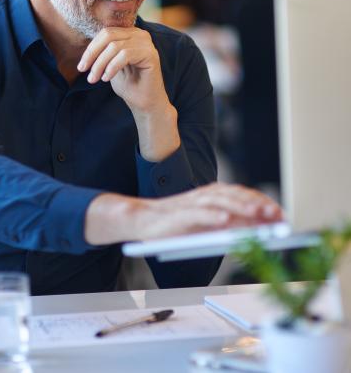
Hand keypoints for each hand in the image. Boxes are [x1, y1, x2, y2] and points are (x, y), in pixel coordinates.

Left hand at [77, 27, 179, 160]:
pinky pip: (125, 55)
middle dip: (92, 54)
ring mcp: (146, 43)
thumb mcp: (109, 65)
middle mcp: (139, 35)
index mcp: (130, 34)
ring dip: (100, 64)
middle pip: (108, 36)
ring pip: (114, 46)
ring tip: (94, 79)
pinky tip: (106, 78)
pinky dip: (112, 67)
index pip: (105, 33)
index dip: (90, 49)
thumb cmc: (128, 85)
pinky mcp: (150, 54)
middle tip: (83, 71)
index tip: (81, 67)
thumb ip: (102, 52)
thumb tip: (86, 47)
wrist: (145, 104)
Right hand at [85, 183, 283, 244]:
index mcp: (213, 196)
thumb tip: (256, 229)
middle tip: (276, 214)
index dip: (262, 202)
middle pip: (235, 196)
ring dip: (240, 207)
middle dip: (257, 204)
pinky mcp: (179, 214)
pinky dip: (212, 216)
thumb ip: (228, 223)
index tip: (281, 213)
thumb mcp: (207, 225)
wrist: (143, 221)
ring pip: (220, 202)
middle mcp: (204, 196)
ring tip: (257, 214)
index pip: (242, 194)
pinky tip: (226, 221)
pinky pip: (197, 214)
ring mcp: (191, 203)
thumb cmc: (176, 225)